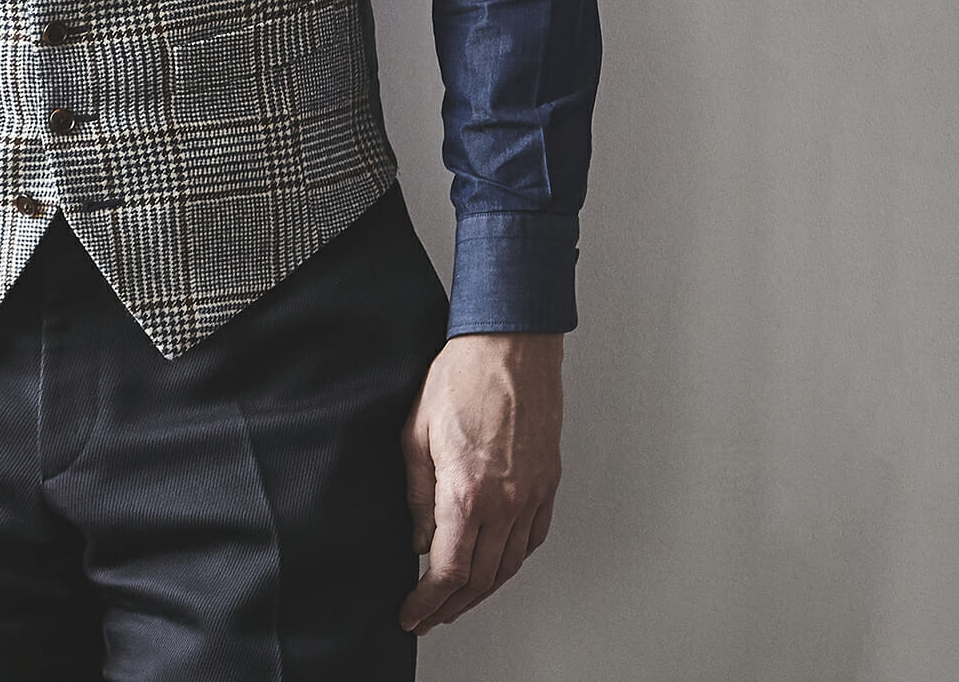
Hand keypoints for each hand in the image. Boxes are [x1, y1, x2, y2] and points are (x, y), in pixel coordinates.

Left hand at [398, 331, 562, 634]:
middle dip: (453, 606)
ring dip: (483, 590)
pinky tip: (496, 562)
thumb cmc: (461, 376)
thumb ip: (416, 494)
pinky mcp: (548, 483)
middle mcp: (506, 502)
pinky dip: (512, 561)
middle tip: (430, 615)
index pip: (448, 570)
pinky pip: (532, 539)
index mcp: (468, 491)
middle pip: (482, 579)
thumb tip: (418, 538)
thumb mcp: (416, 432)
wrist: (509, 345)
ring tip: (458, 598)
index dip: (428, 601)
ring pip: (510, 565)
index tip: (412, 614)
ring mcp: (532, 495)